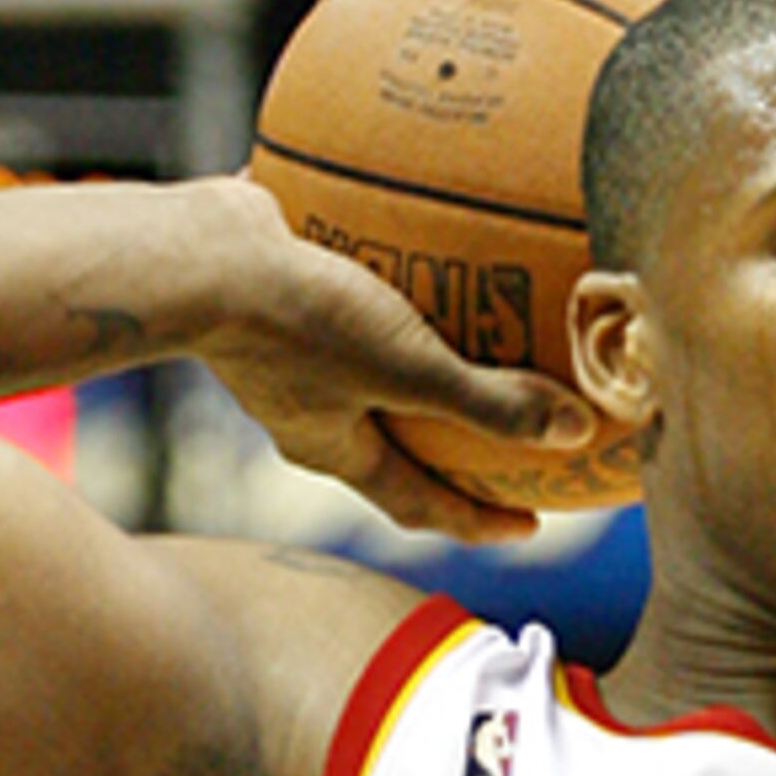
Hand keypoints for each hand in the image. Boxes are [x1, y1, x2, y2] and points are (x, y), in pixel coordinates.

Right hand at [185, 185, 593, 545]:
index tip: (531, 524)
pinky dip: (398, 288)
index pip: (421, 504)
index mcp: (335, 447)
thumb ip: (489, 403)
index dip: (479, 520)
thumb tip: (577, 433)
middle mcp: (311, 408)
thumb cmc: (296, 320)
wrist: (198, 251)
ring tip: (483, 340)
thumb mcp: (406, 368)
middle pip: (397, 443)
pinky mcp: (285, 292)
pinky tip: (434, 252)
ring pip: (373, 369)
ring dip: (426, 362)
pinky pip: (354, 298)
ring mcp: (292, 352)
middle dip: (455, 447)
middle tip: (514, 441)